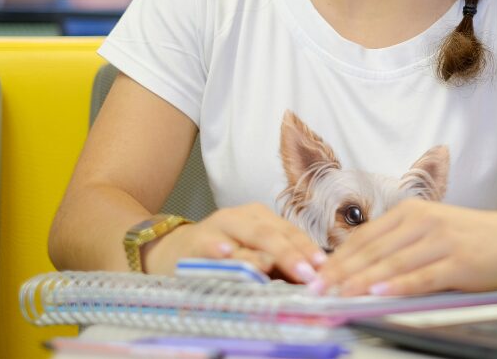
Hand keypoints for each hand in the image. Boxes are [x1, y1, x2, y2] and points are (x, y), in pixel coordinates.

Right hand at [142, 203, 327, 287]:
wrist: (174, 251)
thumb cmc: (223, 253)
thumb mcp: (252, 253)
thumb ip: (277, 263)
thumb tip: (310, 278)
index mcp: (261, 217)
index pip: (290, 232)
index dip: (307, 249)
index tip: (322, 267)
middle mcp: (242, 217)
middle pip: (272, 234)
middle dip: (290, 254)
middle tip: (306, 273)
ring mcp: (218, 227)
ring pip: (244, 238)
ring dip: (259, 252)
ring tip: (273, 264)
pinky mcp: (195, 241)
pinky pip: (209, 246)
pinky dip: (218, 249)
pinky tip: (225, 253)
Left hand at [318, 199, 496, 295]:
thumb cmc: (468, 237)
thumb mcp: (430, 231)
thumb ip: (398, 243)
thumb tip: (356, 267)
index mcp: (411, 211)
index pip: (365, 236)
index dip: (337, 257)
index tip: (313, 275)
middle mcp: (423, 221)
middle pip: (373, 249)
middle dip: (341, 271)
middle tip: (316, 289)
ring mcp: (440, 240)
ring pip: (393, 263)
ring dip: (362, 280)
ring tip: (338, 294)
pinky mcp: (458, 261)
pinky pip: (422, 276)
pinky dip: (399, 285)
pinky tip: (380, 293)